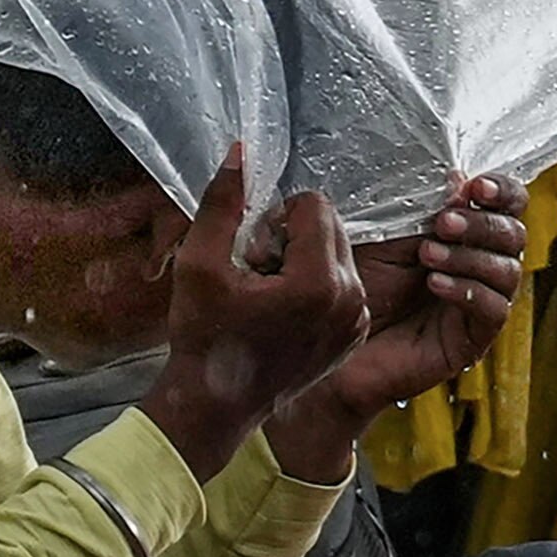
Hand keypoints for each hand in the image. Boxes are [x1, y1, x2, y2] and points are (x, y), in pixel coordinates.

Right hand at [137, 143, 369, 480]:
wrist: (215, 406)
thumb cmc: (203, 338)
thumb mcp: (199, 263)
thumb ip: (223, 203)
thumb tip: (240, 151)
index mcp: (319, 283)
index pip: (314, 205)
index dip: (275, 218)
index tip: (250, 253)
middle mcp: (350, 301)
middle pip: (332, 226)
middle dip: (293, 236)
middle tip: (257, 272)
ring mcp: (356, 322)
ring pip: (339, 253)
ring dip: (304, 259)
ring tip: (268, 293)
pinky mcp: (354, 336)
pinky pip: (345, 285)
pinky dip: (316, 287)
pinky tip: (282, 313)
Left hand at [268, 174, 526, 481]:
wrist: (330, 338)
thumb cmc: (354, 280)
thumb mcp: (384, 231)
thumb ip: (419, 204)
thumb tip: (455, 175)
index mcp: (465, 231)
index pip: (508, 203)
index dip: (501, 190)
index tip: (473, 187)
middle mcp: (480, 264)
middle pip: (515, 233)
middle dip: (481, 223)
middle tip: (443, 222)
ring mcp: (480, 302)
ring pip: (508, 270)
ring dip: (470, 255)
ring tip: (428, 255)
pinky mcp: (473, 339)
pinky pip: (494, 310)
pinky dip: (468, 291)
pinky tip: (435, 284)